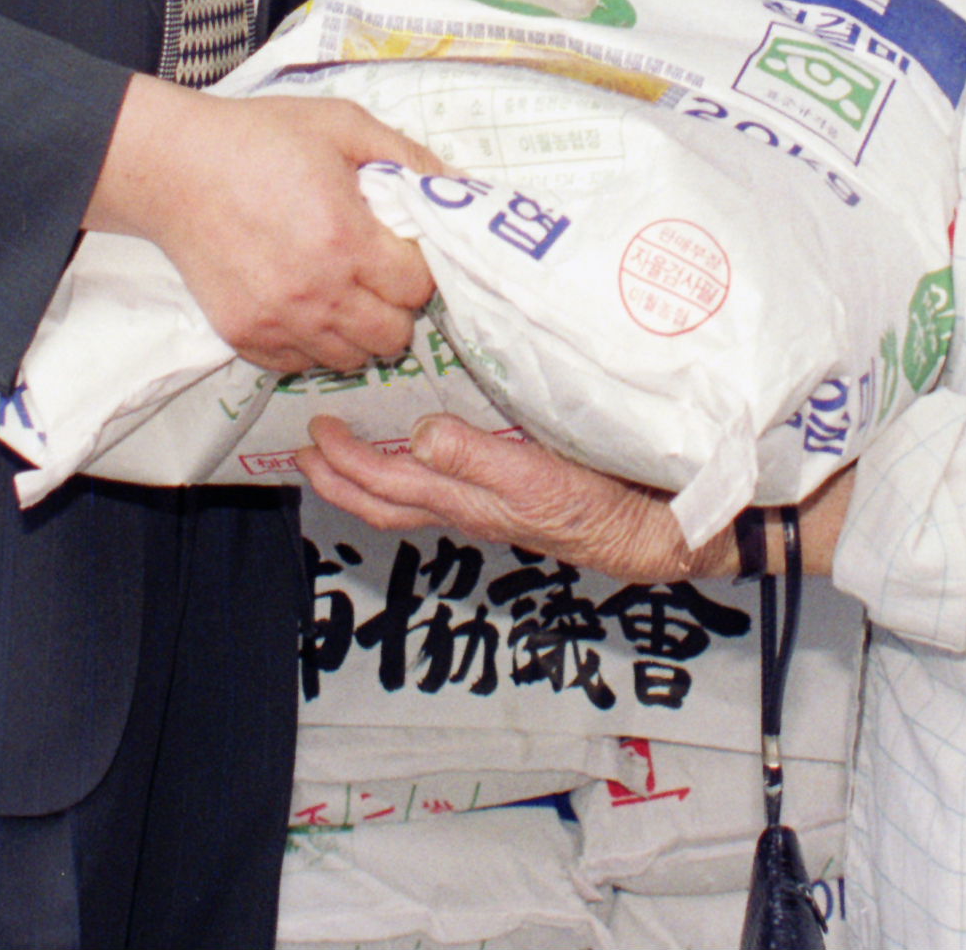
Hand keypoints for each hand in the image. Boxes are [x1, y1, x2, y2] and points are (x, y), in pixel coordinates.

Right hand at [88, 81, 447, 375]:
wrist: (174, 169)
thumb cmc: (258, 139)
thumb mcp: (341, 124)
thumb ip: (404, 155)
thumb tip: (455, 184)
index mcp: (346, 239)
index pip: (419, 286)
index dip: (419, 266)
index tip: (402, 247)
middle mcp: (317, 292)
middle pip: (394, 336)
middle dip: (397, 305)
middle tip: (378, 273)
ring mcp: (279, 321)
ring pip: (351, 358)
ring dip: (359, 329)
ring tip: (342, 289)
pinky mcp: (246, 337)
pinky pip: (302, 364)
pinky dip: (314, 342)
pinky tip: (305, 302)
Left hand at [299, 413, 700, 580]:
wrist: (659, 533)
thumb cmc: (602, 509)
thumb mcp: (537, 479)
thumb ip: (476, 458)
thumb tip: (415, 435)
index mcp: (467, 502)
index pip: (387, 484)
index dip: (344, 462)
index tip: (313, 431)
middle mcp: (470, 508)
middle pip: (387, 502)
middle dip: (339, 480)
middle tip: (306, 450)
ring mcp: (492, 506)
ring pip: (411, 497)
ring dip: (370, 477)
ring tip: (346, 452)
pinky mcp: (517, 494)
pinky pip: (445, 485)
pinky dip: (413, 469)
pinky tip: (421, 451)